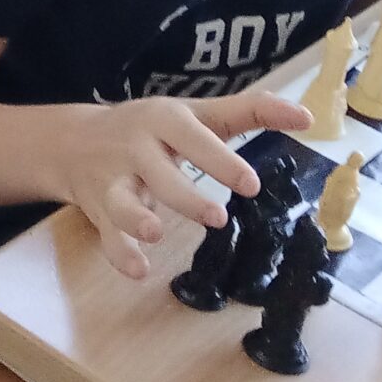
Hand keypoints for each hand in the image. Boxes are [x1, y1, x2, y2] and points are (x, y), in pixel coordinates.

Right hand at [50, 90, 309, 280]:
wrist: (73, 140)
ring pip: (122, 200)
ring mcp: (113, 179)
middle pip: (158, 172)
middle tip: (217, 218)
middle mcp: (135, 147)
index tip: (251, 185)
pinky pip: (107, 234)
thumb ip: (249, 112)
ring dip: (136, 216)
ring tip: (156, 233)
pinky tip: (138, 269)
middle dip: (184, 195)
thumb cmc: (152, 128)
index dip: (220, 160)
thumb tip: (308, 118)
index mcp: (163, 120)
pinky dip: (120, 252)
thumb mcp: (195, 114)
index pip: (192, 136)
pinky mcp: (99, 210)